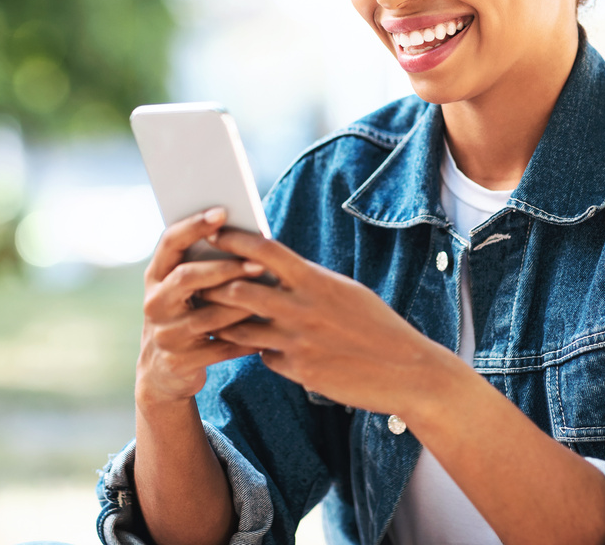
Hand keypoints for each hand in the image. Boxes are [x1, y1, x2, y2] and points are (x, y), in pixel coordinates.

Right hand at [135, 208, 266, 407]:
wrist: (162, 373)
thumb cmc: (185, 316)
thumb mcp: (182, 290)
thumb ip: (201, 265)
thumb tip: (246, 235)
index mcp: (155, 276)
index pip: (169, 242)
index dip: (194, 225)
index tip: (222, 211)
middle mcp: (154, 303)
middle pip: (187, 277)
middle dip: (226, 268)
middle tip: (259, 264)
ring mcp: (165, 334)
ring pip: (209, 316)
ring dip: (242, 306)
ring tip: (270, 296)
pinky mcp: (180, 361)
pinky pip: (221, 347)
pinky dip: (247, 340)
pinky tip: (269, 332)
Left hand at [199, 230, 461, 416]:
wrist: (407, 371)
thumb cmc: (377, 326)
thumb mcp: (345, 291)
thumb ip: (308, 280)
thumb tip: (278, 267)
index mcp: (314, 279)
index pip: (263, 251)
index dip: (233, 240)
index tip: (213, 233)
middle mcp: (301, 307)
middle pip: (238, 289)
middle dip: (214, 286)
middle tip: (196, 281)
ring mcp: (297, 341)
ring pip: (240, 327)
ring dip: (225, 322)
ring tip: (211, 316)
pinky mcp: (298, 370)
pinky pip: (263, 356)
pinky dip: (258, 351)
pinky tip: (260, 348)